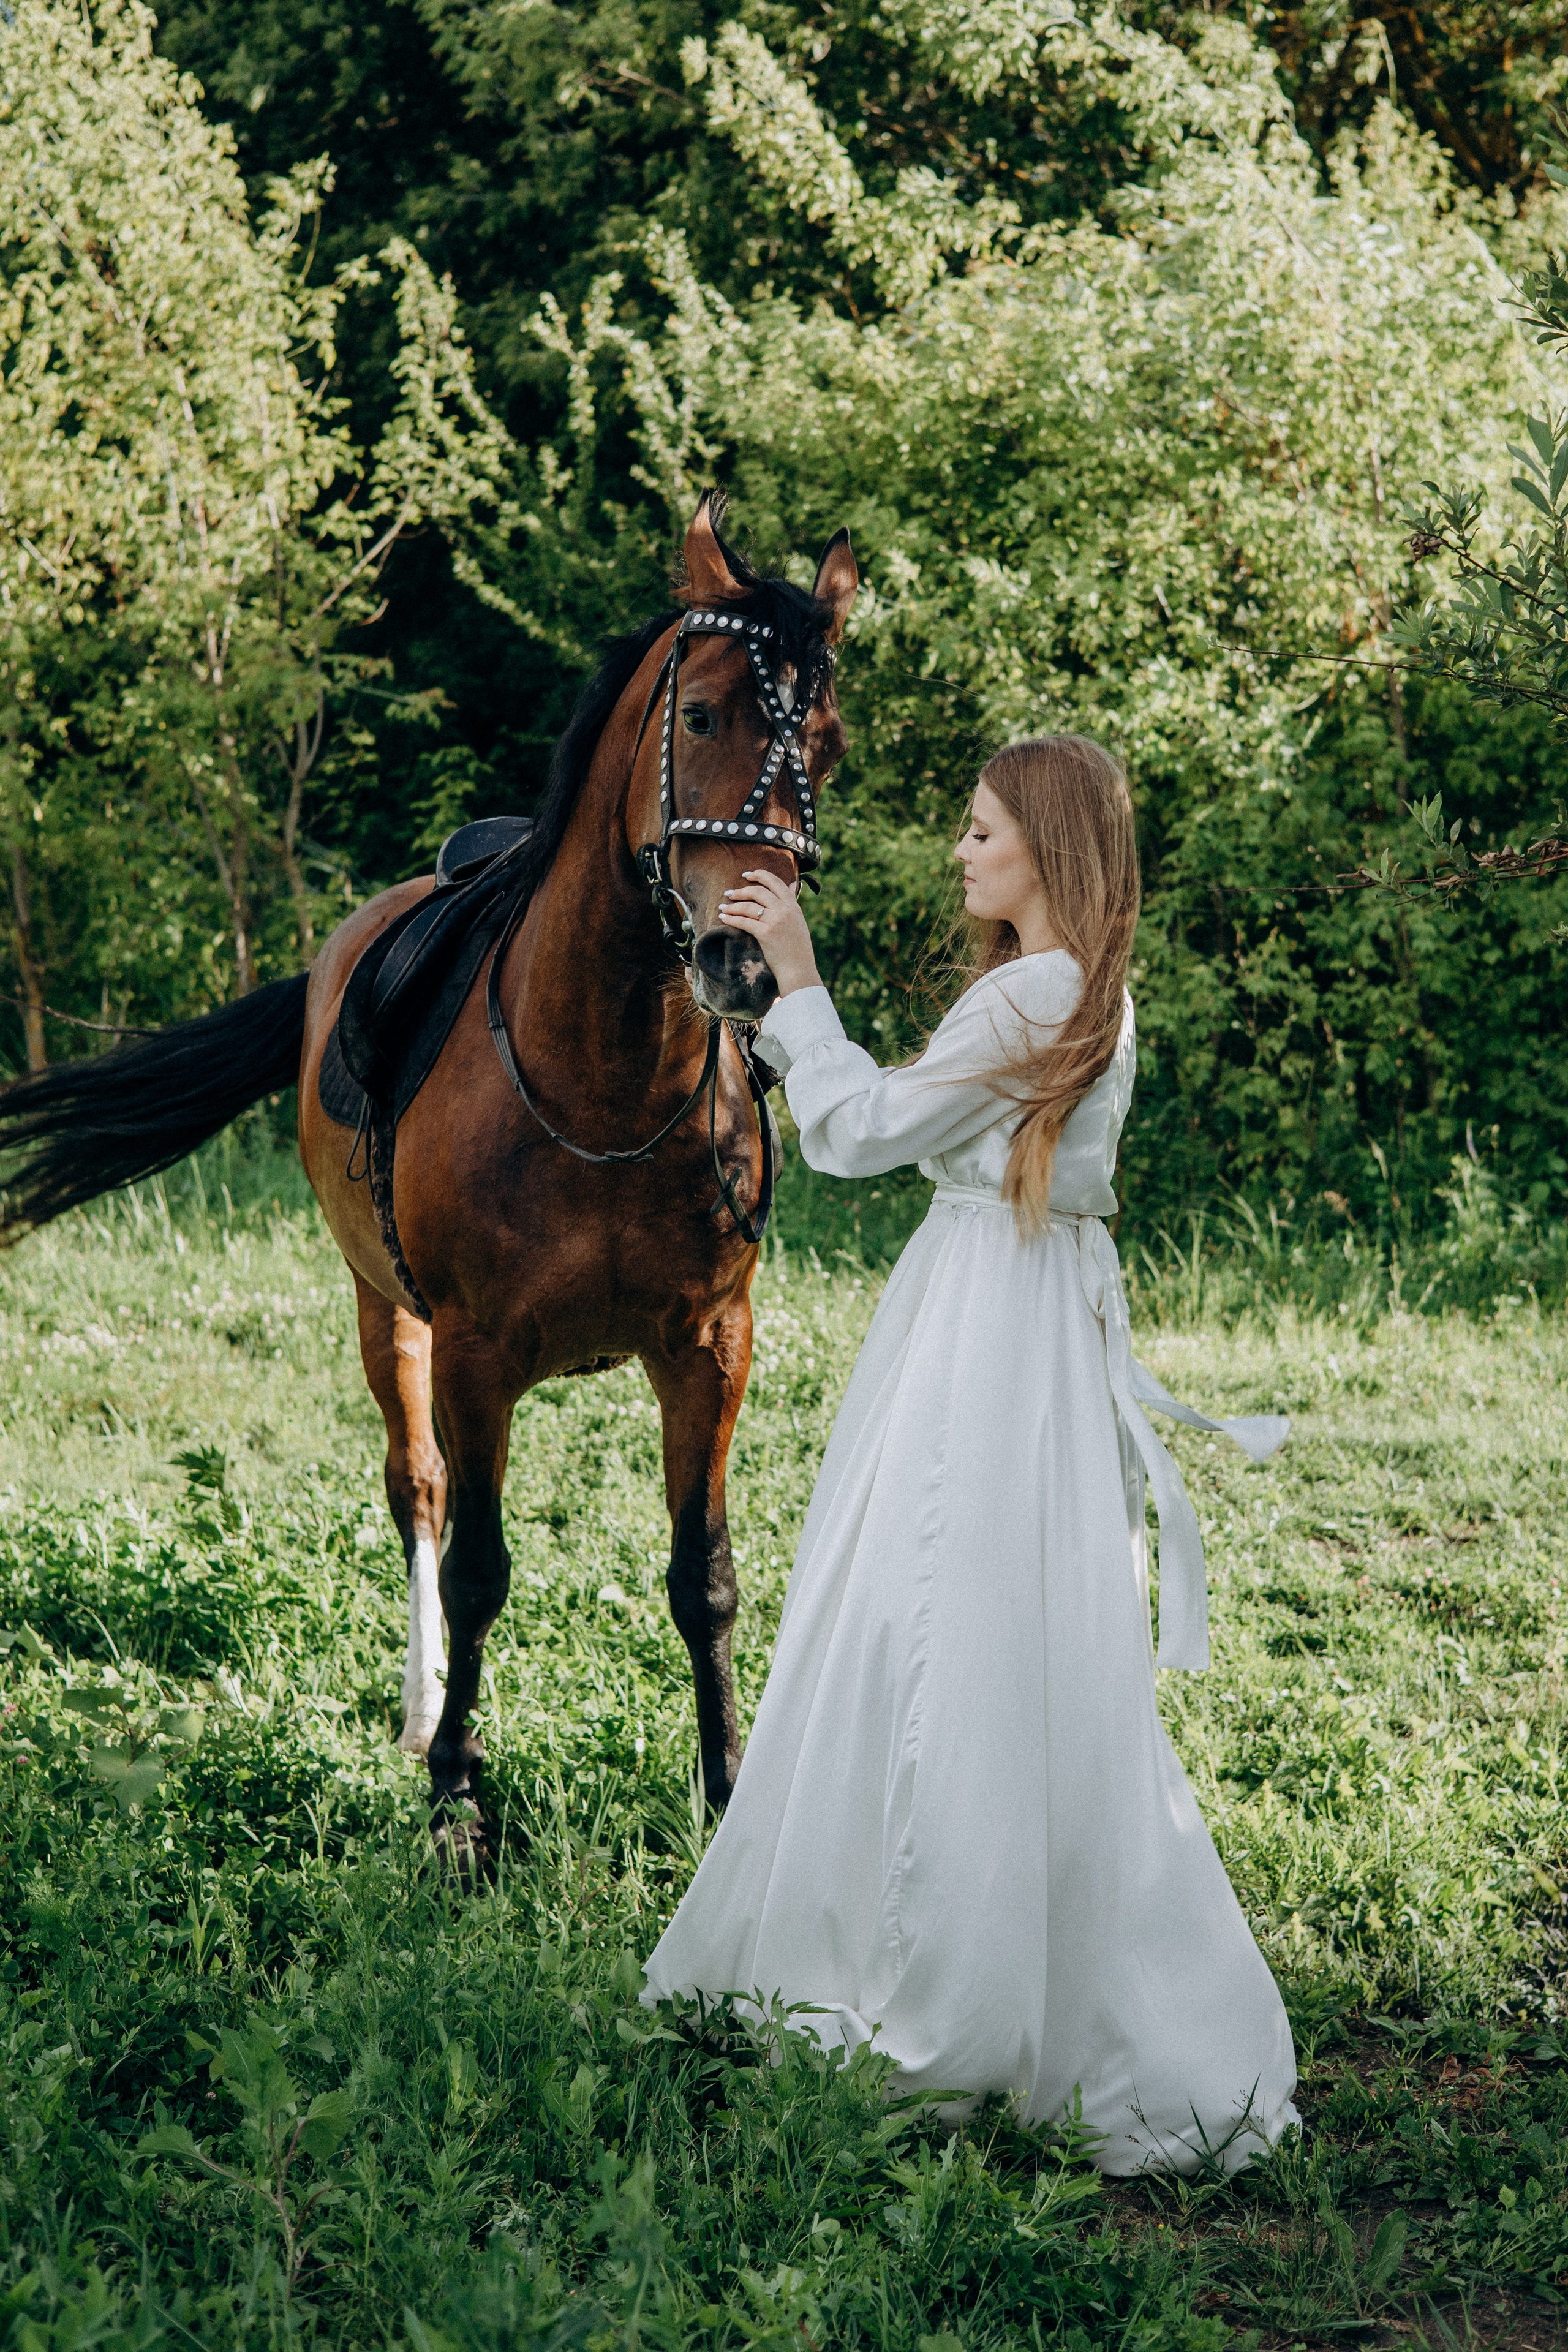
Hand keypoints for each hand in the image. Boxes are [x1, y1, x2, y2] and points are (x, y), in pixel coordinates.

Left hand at [718, 869, 821, 995]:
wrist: (799, 970)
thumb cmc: (798, 949)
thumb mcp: (799, 921)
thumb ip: (793, 902)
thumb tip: (793, 884)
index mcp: (793, 906)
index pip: (775, 882)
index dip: (759, 875)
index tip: (746, 875)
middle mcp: (785, 910)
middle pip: (758, 891)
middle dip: (741, 890)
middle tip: (729, 893)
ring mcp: (776, 921)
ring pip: (748, 906)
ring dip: (732, 905)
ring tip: (723, 907)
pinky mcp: (766, 933)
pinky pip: (744, 921)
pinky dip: (731, 918)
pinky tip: (724, 918)